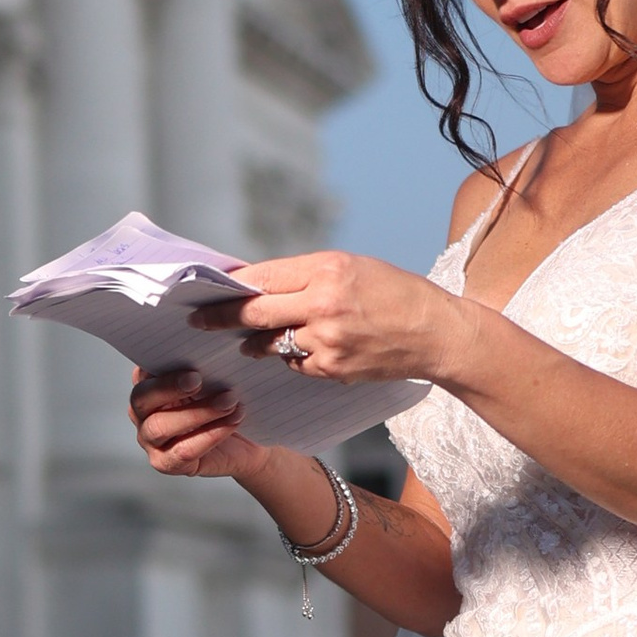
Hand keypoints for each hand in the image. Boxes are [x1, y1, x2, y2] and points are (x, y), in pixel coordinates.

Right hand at [129, 366, 267, 483]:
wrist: (248, 441)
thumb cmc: (227, 401)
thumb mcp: (215, 379)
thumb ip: (202, 367)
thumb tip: (203, 351)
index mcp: (149, 385)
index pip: (141, 372)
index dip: (158, 366)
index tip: (185, 360)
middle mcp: (142, 412)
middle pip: (141, 399)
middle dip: (169, 387)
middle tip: (198, 379)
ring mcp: (151, 441)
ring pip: (161, 426)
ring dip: (198, 412)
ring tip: (229, 401)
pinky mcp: (166, 463)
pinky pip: (182, 451)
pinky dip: (210, 435)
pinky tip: (232, 422)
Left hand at [201, 250, 449, 384]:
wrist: (436, 333)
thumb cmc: (395, 292)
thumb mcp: (351, 267)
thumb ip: (306, 275)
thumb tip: (257, 283)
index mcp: (328, 270)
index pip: (263, 277)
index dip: (231, 285)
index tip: (208, 289)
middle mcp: (324, 305)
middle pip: (255, 313)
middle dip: (222, 318)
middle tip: (199, 321)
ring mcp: (327, 341)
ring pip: (271, 343)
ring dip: (257, 341)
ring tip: (249, 339)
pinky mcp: (333, 369)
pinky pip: (296, 363)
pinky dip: (292, 356)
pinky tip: (306, 348)